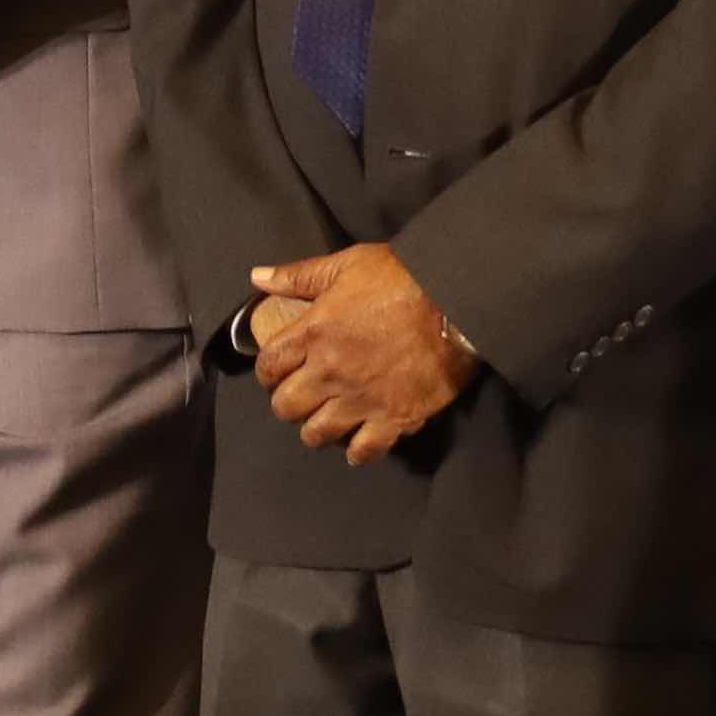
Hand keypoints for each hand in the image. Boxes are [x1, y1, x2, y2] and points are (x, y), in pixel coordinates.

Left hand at [248, 244, 478, 464]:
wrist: (458, 300)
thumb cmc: (402, 277)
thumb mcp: (346, 264)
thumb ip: (299, 275)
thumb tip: (257, 276)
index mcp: (313, 334)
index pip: (268, 366)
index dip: (268, 372)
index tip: (277, 372)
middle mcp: (330, 372)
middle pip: (286, 407)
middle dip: (288, 403)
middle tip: (303, 396)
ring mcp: (361, 399)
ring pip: (317, 434)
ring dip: (316, 430)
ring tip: (326, 421)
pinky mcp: (395, 417)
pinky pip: (365, 450)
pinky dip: (358, 452)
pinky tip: (357, 445)